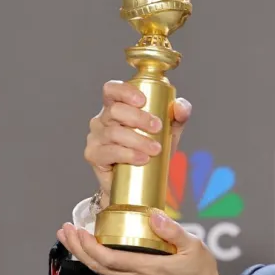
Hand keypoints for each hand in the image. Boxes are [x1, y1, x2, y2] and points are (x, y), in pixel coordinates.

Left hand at [56, 209, 226, 274]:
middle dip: (77, 247)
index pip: (107, 258)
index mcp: (146, 269)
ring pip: (100, 272)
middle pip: (96, 265)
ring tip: (72, 238)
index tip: (77, 229)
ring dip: (83, 255)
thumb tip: (154, 216)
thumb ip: (173, 231)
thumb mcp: (194, 248)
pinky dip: (96, 261)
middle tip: (64, 230)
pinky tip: (93, 251)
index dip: (88, 245)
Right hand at [84, 81, 191, 208]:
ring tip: (156, 149)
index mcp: (116, 107)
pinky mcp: (94, 155)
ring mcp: (96, 137)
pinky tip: (142, 158)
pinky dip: (127, 154)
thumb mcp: (168, 132)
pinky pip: (109, 152)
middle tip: (158, 128)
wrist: (141, 185)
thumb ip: (177, 116)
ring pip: (114, 132)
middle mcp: (102, 119)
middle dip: (139, 118)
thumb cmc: (151, 151)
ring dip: (137, 140)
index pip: (112, 90)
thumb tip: (180, 105)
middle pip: (115, 110)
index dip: (125, 91)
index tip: (143, 101)